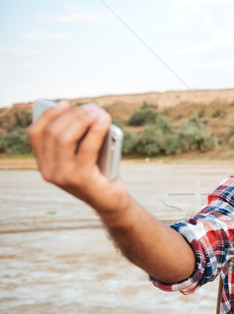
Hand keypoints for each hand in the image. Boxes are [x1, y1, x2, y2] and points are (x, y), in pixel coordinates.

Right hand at [27, 101, 128, 215]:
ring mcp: (63, 176)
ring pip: (65, 137)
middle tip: (91, 107)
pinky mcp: (82, 179)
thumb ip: (76, 139)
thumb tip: (83, 112)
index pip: (36, 134)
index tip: (65, 103)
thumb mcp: (83, 156)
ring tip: (99, 112)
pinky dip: (97, 129)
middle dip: (73, 114)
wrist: (111, 203)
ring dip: (83, 119)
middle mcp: (49, 172)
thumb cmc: (99, 175)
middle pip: (52, 132)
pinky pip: (87, 147)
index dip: (48, 115)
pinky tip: (106, 120)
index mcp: (44, 165)